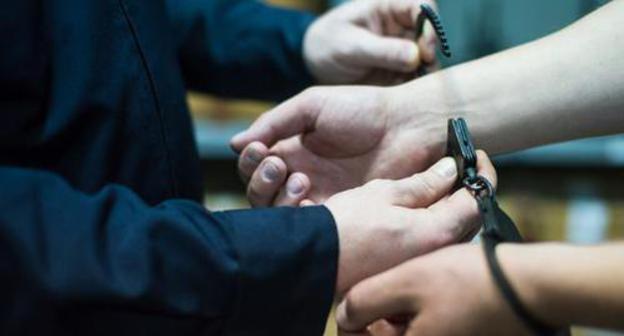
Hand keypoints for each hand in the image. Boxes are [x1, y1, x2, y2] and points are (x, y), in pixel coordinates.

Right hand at [231, 84, 447, 206]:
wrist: (407, 127)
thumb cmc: (362, 109)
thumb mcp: (311, 106)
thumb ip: (275, 122)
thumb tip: (236, 144)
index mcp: (292, 150)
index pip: (255, 166)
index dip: (250, 162)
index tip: (261, 150)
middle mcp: (301, 175)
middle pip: (260, 192)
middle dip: (260, 182)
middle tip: (278, 166)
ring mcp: (320, 196)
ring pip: (279, 212)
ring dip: (279, 198)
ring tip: (302, 179)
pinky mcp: (340, 214)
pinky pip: (309, 226)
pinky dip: (300, 217)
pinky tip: (310, 200)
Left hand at [304, 0, 437, 84]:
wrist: (318, 64)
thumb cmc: (329, 44)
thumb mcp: (351, 46)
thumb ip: (382, 51)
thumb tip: (416, 56)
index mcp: (389, 8)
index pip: (421, 7)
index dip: (430, 26)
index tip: (426, 50)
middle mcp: (403, 27)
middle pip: (430, 36)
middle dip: (430, 55)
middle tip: (423, 74)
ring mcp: (405, 51)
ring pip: (428, 60)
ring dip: (426, 76)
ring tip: (417, 93)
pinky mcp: (403, 72)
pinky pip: (417, 80)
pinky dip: (417, 91)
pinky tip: (409, 103)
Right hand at [326, 152, 495, 293]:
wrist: (312, 259)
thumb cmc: (342, 227)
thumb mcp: (382, 194)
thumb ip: (422, 184)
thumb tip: (450, 171)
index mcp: (434, 232)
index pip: (476, 200)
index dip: (482, 174)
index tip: (479, 157)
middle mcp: (433, 253)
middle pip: (466, 218)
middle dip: (467, 191)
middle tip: (458, 169)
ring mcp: (420, 262)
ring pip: (449, 230)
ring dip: (449, 207)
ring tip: (437, 185)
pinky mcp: (405, 266)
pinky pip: (431, 242)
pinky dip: (431, 222)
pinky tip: (415, 211)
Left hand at [336, 243, 530, 335]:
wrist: (531, 287)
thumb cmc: (469, 282)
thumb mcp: (406, 281)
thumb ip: (364, 301)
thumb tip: (343, 316)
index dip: (353, 325)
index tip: (358, 305)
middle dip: (382, 319)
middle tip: (397, 291)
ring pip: (410, 333)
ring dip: (404, 316)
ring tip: (421, 289)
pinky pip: (432, 330)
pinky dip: (426, 316)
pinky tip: (438, 295)